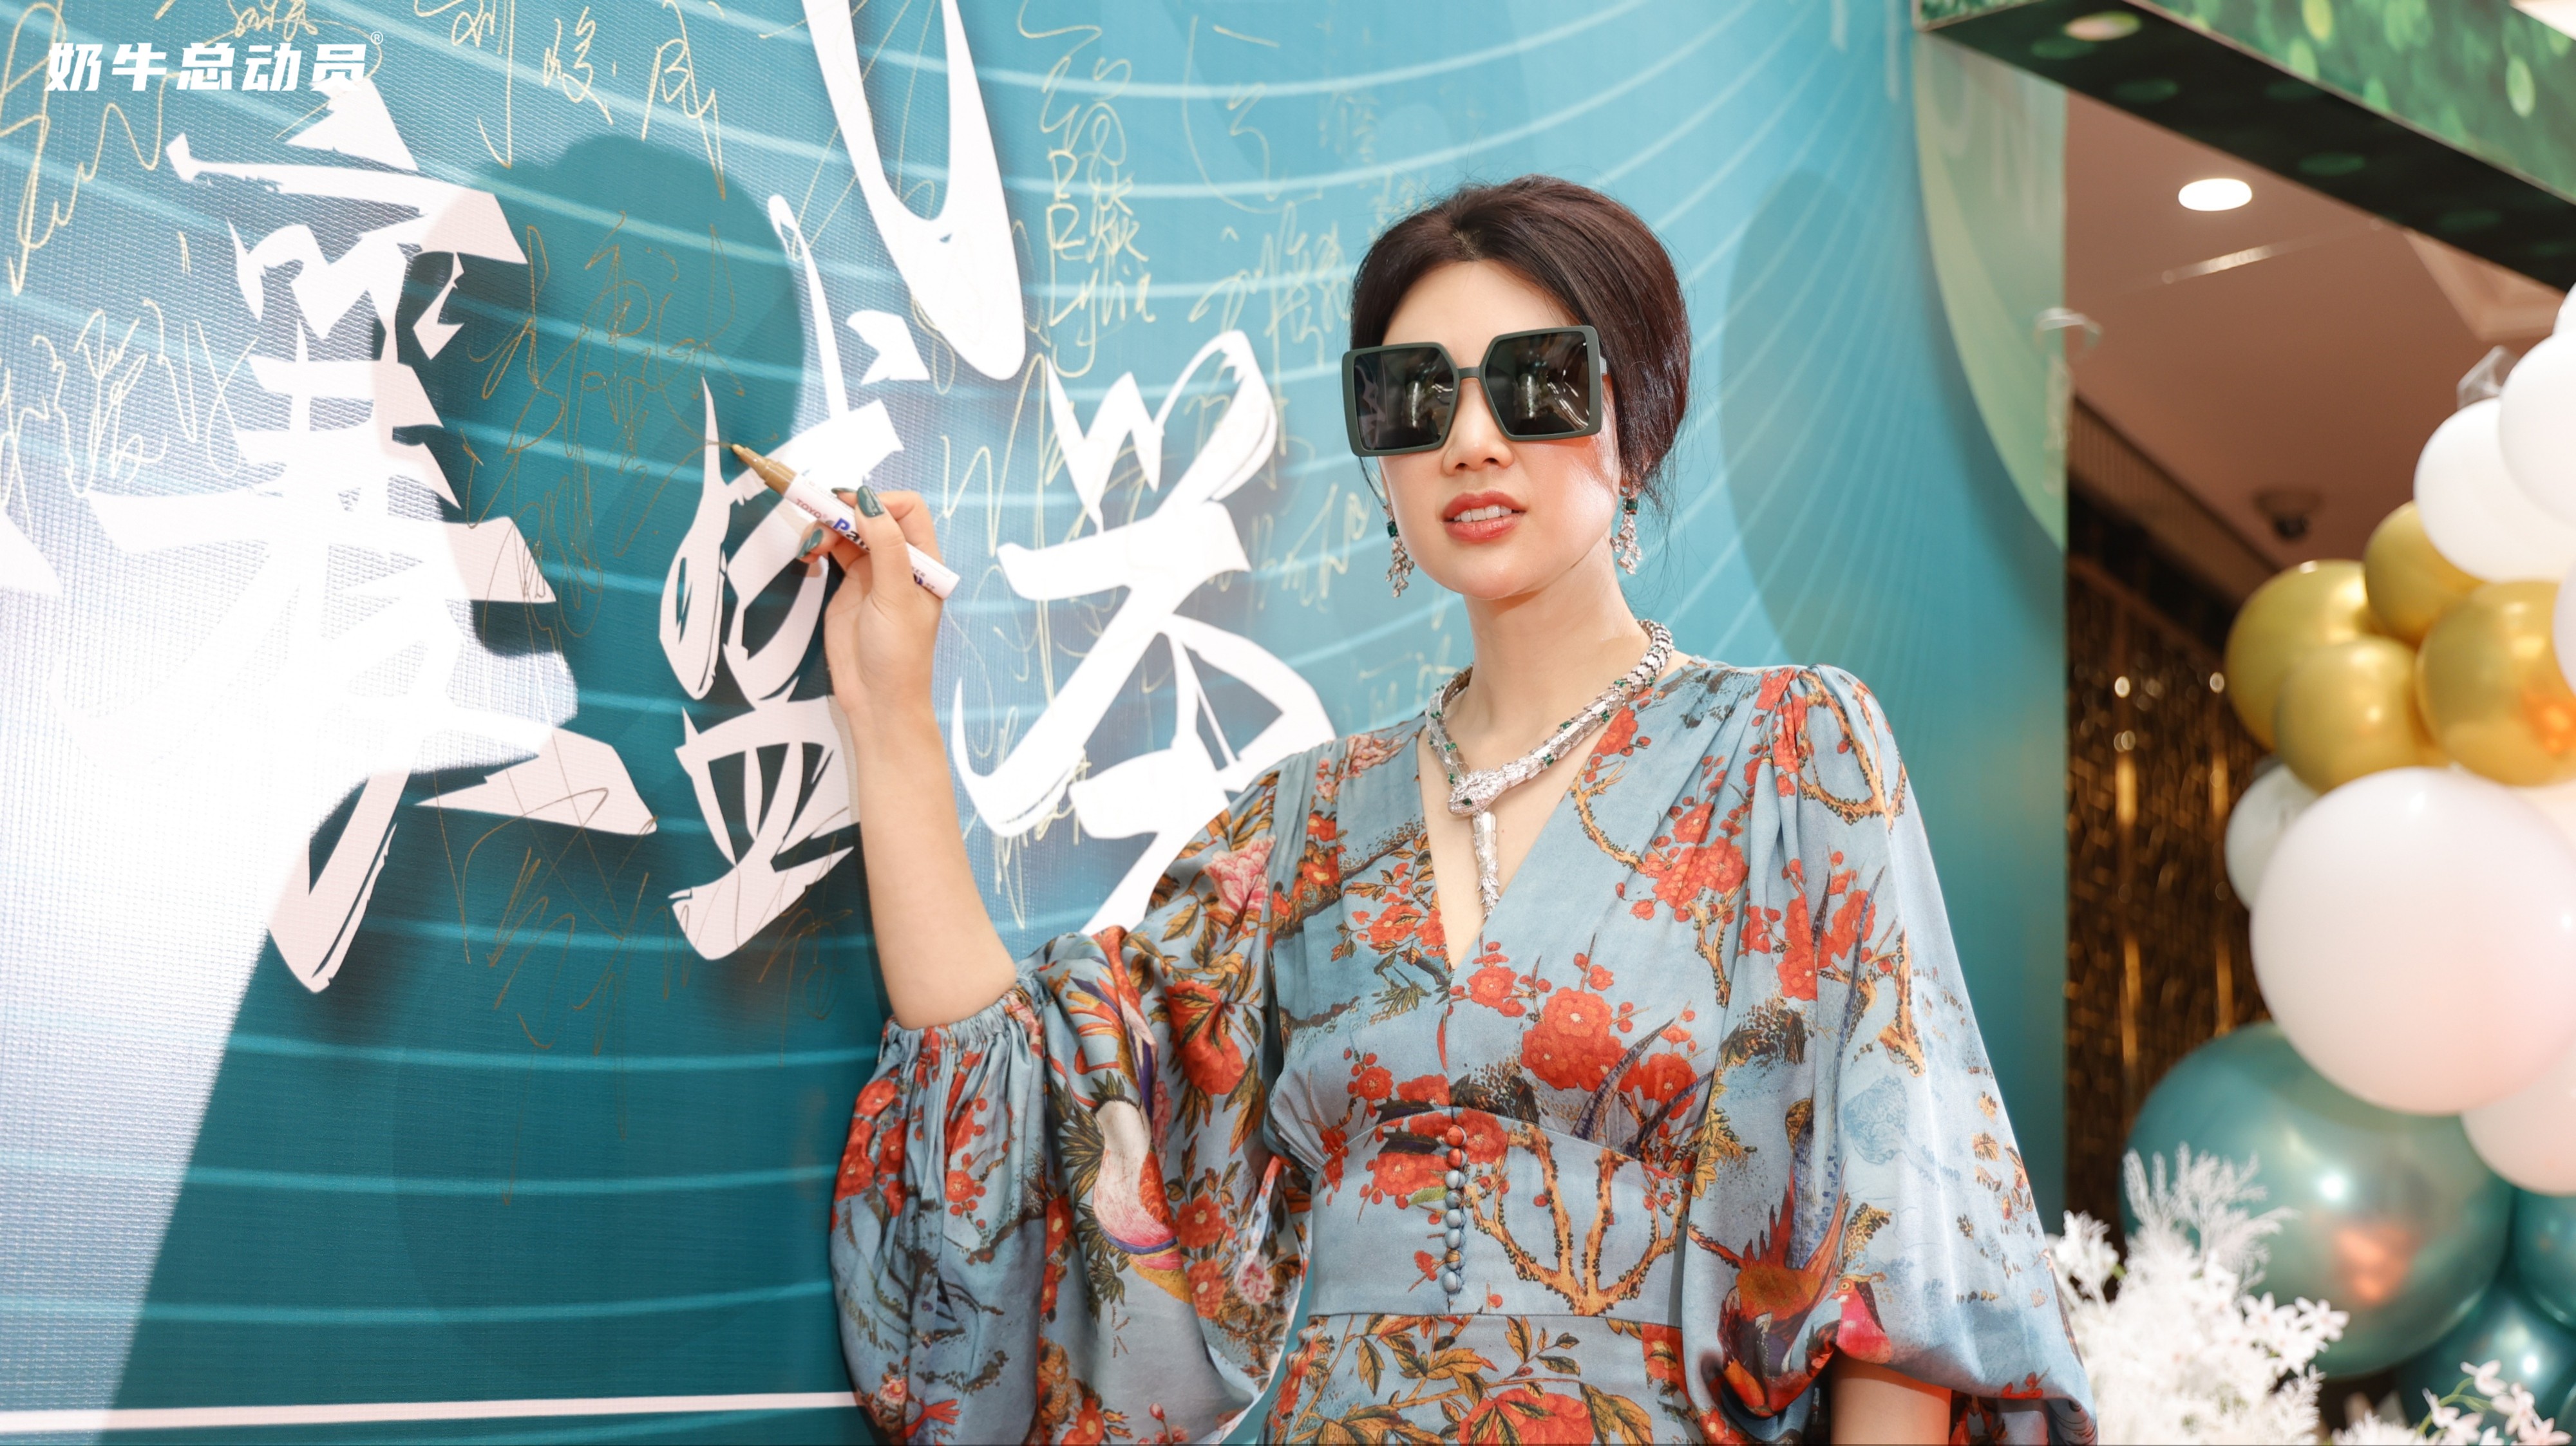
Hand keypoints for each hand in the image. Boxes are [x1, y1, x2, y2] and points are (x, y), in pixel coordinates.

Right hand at [799, 486, 943, 728]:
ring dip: (826, 527)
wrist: (878, 699)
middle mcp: (900, 561)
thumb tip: (868, 502)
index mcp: (924, 560)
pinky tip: (809, 555)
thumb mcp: (896, 596)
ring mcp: (872, 572)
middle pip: (871, 514)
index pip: (906, 509)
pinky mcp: (848, 585)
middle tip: (819, 519)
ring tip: (810, 546)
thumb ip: (885, 546)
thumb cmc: (900, 654)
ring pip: (847, 530)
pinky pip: (832, 550)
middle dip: (843, 510)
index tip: (849, 509)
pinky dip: (818, 544)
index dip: (878, 502)